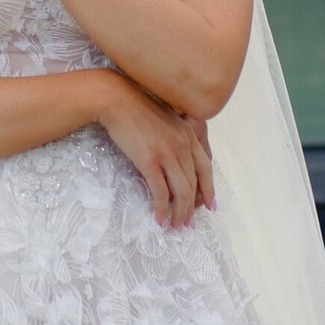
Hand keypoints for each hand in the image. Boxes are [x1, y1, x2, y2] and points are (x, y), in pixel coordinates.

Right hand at [96, 73, 215, 228]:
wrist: (114, 98)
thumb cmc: (134, 106)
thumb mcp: (164, 118)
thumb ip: (174, 135)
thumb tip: (174, 158)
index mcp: (188, 133)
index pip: (206, 167)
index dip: (209, 189)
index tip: (209, 206)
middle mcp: (183, 143)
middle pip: (195, 183)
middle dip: (193, 207)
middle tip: (188, 224)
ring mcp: (168, 152)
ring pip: (182, 191)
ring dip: (179, 213)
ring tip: (174, 225)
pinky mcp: (150, 160)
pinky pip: (161, 191)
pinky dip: (162, 208)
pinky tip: (159, 218)